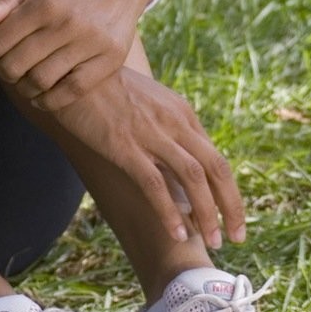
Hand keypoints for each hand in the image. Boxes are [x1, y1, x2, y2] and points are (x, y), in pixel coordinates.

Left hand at [0, 0, 155, 107]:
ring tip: (24, 80)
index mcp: (46, 3)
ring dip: (24, 88)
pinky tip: (42, 95)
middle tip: (6, 70)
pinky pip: (72, 91)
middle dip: (4, 72)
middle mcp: (68, 23)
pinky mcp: (110, 59)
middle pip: (17, 65)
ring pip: (41, 81)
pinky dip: (50, 100)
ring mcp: (91, 42)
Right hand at [50, 66, 247, 246]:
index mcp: (183, 113)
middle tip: (237, 237)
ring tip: (214, 241)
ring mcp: (152, 134)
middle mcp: (176, 122)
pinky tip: (177, 234)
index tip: (232, 216)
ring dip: (207, 213)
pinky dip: (170, 211)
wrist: (74, 69)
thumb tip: (178, 160)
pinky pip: (156, 184)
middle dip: (231, 206)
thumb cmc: (107, 89)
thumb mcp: (148, 103)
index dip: (228, 191)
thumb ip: (167, 127)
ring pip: (194, 178)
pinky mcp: (125, 146)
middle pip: (216, 168)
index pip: (215, 158)